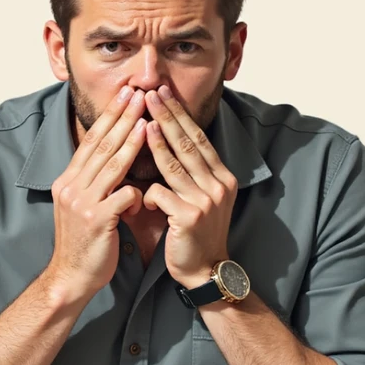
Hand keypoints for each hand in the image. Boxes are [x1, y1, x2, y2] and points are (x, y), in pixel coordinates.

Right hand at [46, 85, 147, 300]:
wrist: (71, 277)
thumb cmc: (84, 244)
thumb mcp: (83, 208)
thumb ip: (97, 186)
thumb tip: (116, 168)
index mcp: (67, 181)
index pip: (91, 141)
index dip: (109, 116)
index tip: (125, 95)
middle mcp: (71, 186)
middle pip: (100, 145)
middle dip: (122, 118)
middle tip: (139, 95)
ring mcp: (82, 202)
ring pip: (111, 165)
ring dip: (131, 142)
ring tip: (147, 122)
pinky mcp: (96, 220)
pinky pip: (122, 197)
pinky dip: (136, 193)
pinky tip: (144, 196)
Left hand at [140, 84, 238, 288]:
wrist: (205, 270)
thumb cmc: (196, 233)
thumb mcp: (201, 199)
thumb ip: (191, 173)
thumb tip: (169, 141)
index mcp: (223, 177)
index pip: (198, 139)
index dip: (180, 115)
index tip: (164, 94)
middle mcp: (218, 185)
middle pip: (188, 144)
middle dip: (167, 116)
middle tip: (150, 94)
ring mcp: (205, 201)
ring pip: (174, 165)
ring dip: (156, 141)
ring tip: (141, 122)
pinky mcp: (189, 217)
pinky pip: (161, 194)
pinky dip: (148, 194)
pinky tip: (144, 202)